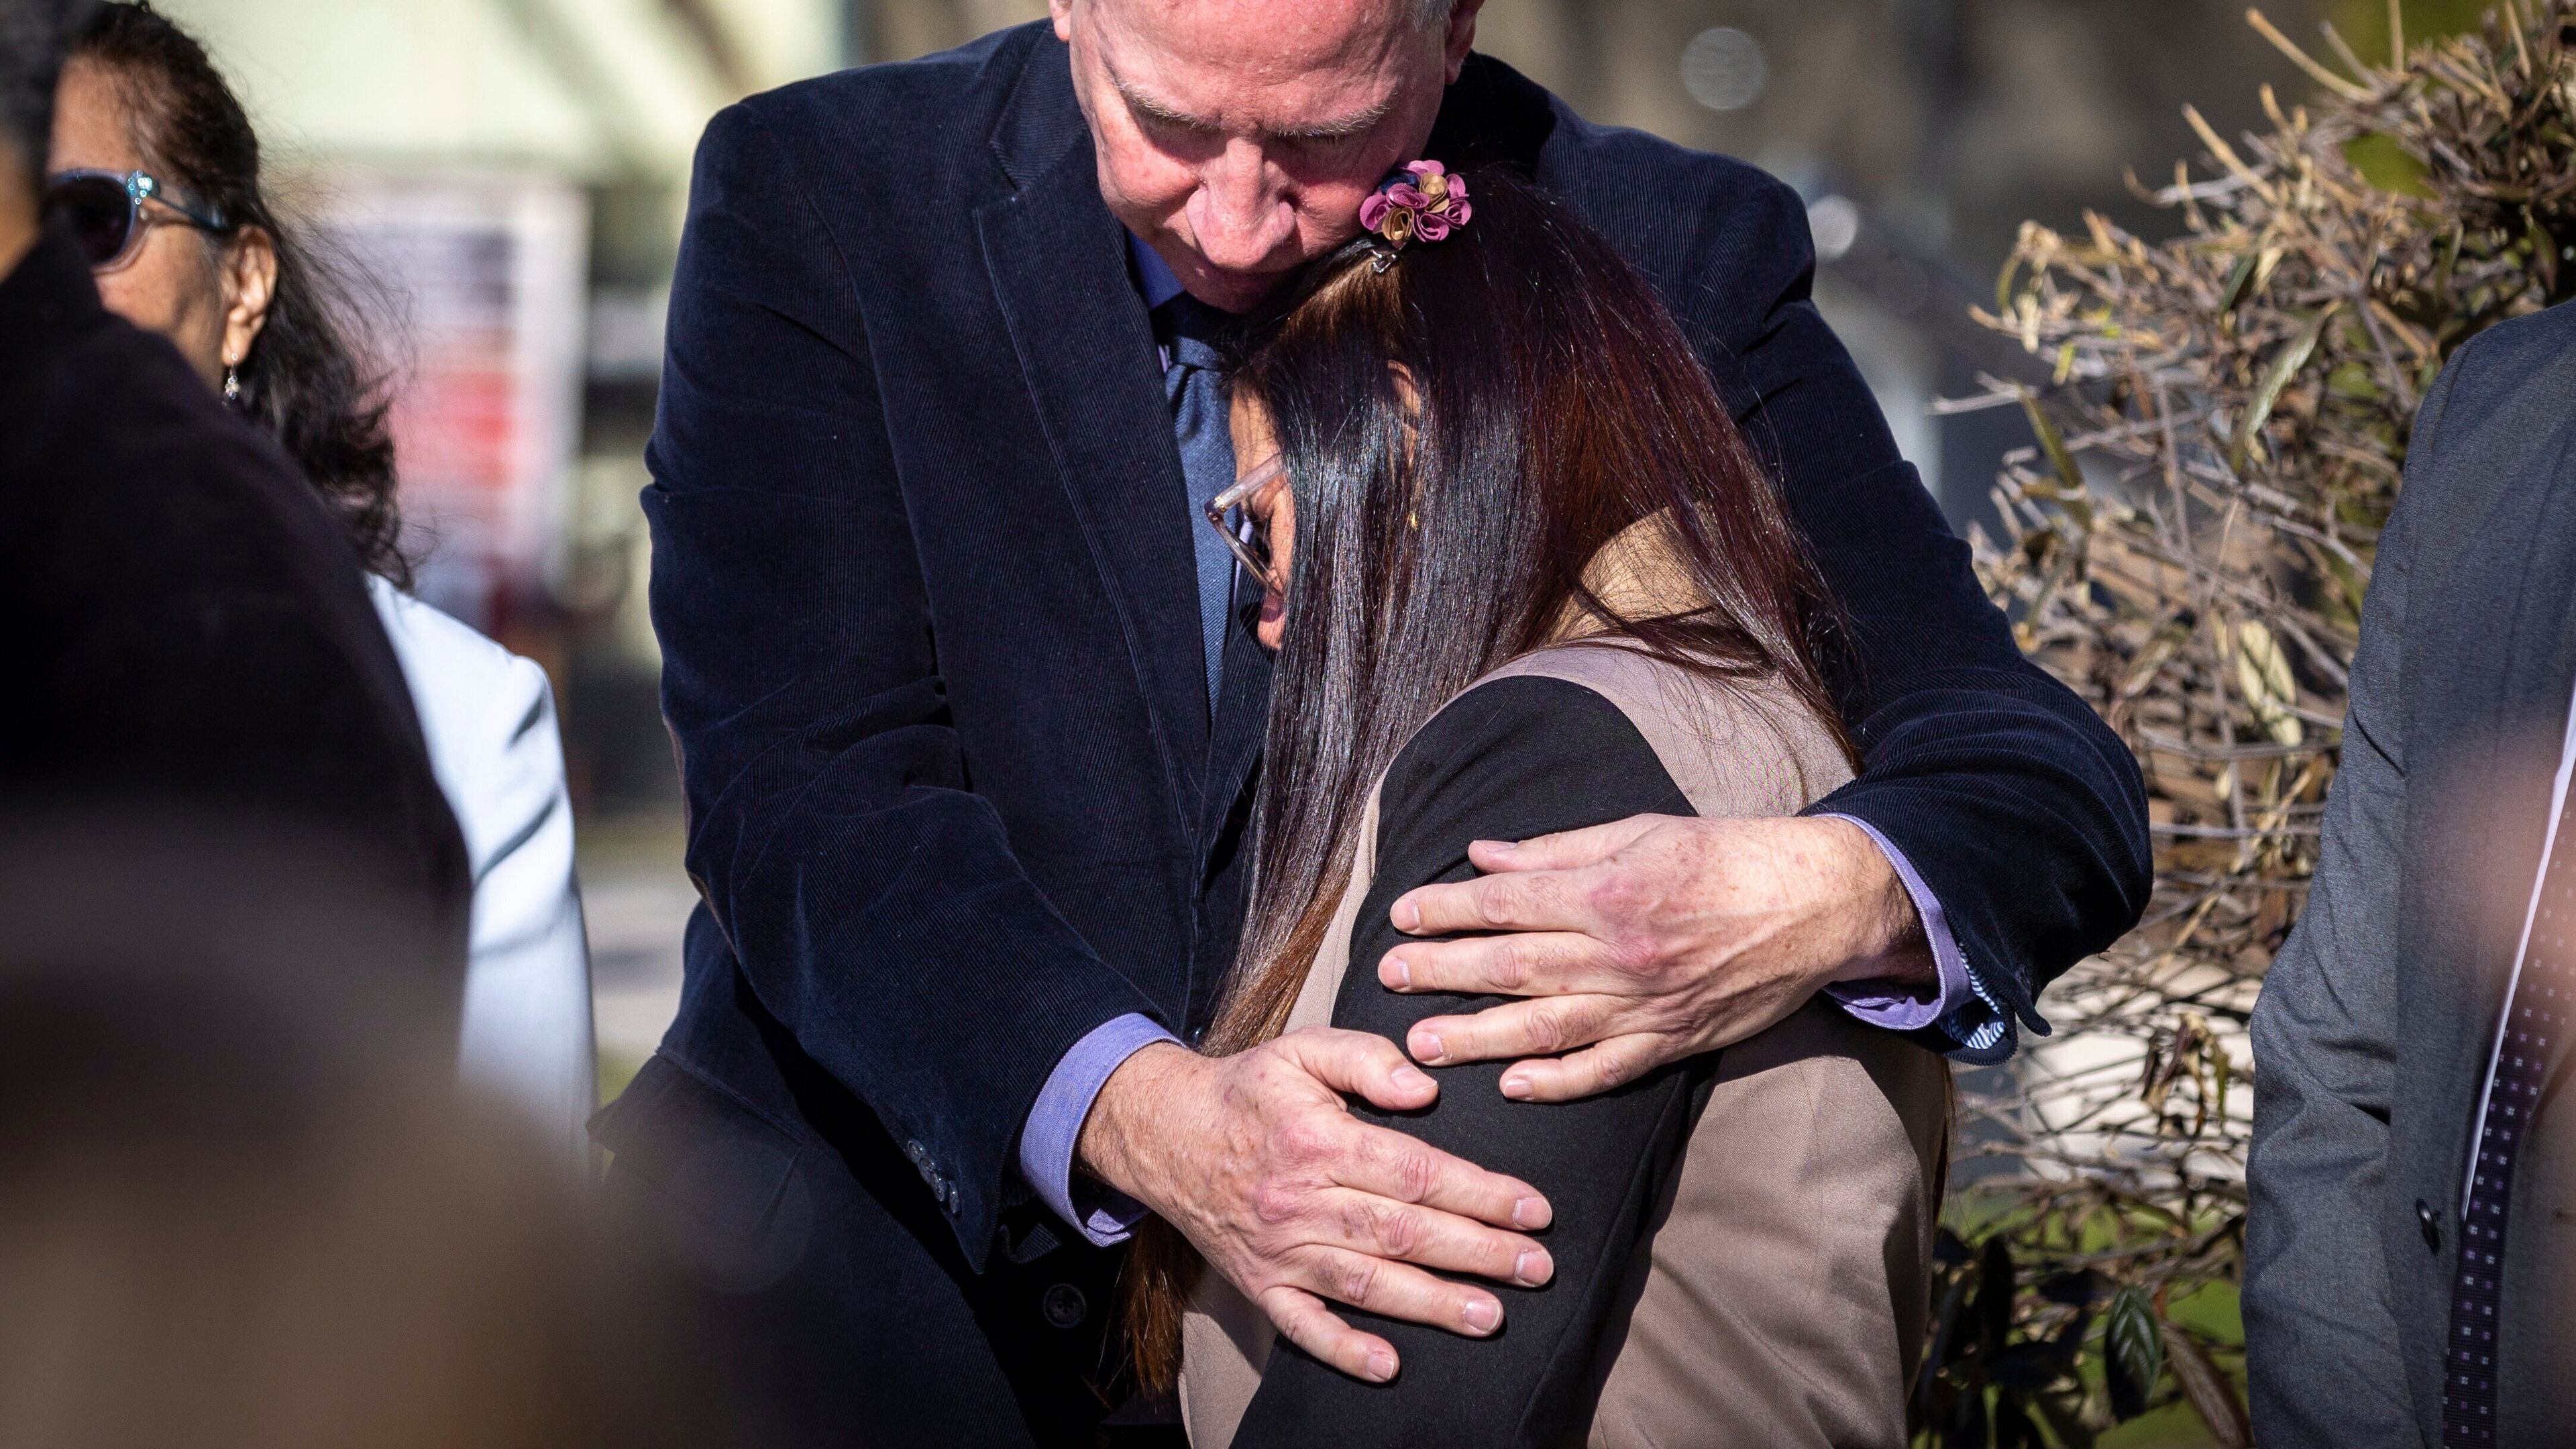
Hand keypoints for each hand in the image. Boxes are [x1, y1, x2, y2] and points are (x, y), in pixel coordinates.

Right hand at [1076, 1032, 1554, 1382]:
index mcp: (1318, 1140)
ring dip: (1431, 1303)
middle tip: (1536, 1267)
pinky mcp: (1260, 1285)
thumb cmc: (1248, 1091)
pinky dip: (1344, 1349)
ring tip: (1491, 1316)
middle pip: (1401, 1232)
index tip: (1532, 1208)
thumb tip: (1423, 1088)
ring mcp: (1279, 1250)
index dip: (1478, 1192)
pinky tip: (1388, 1364)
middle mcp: (1299, 1201)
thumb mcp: (1302, 1049)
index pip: (1413, 1171)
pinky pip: (1302, 1326)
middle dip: (1476, 1252)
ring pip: (1365, 1283)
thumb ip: (1366, 1057)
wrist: (1164, 1134)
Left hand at [1378, 814, 1932, 1101]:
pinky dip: (1559, 1082)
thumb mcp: (1640, 830)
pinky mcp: (1674, 1041)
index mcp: (1610, 891)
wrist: (1816, 902)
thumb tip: (1483, 855)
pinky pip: (1607, 1070)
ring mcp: (1647, 1004)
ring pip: (1546, 1027)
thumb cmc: (1727, 855)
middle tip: (1387, 979)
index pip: (1507, 903)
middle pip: (1513, 965)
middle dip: (1443, 972)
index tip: (1401, 916)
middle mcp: (1621, 952)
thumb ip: (1556, 850)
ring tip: (1423, 1045)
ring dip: (1479, 1038)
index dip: (1448, 910)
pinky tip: (1514, 1087)